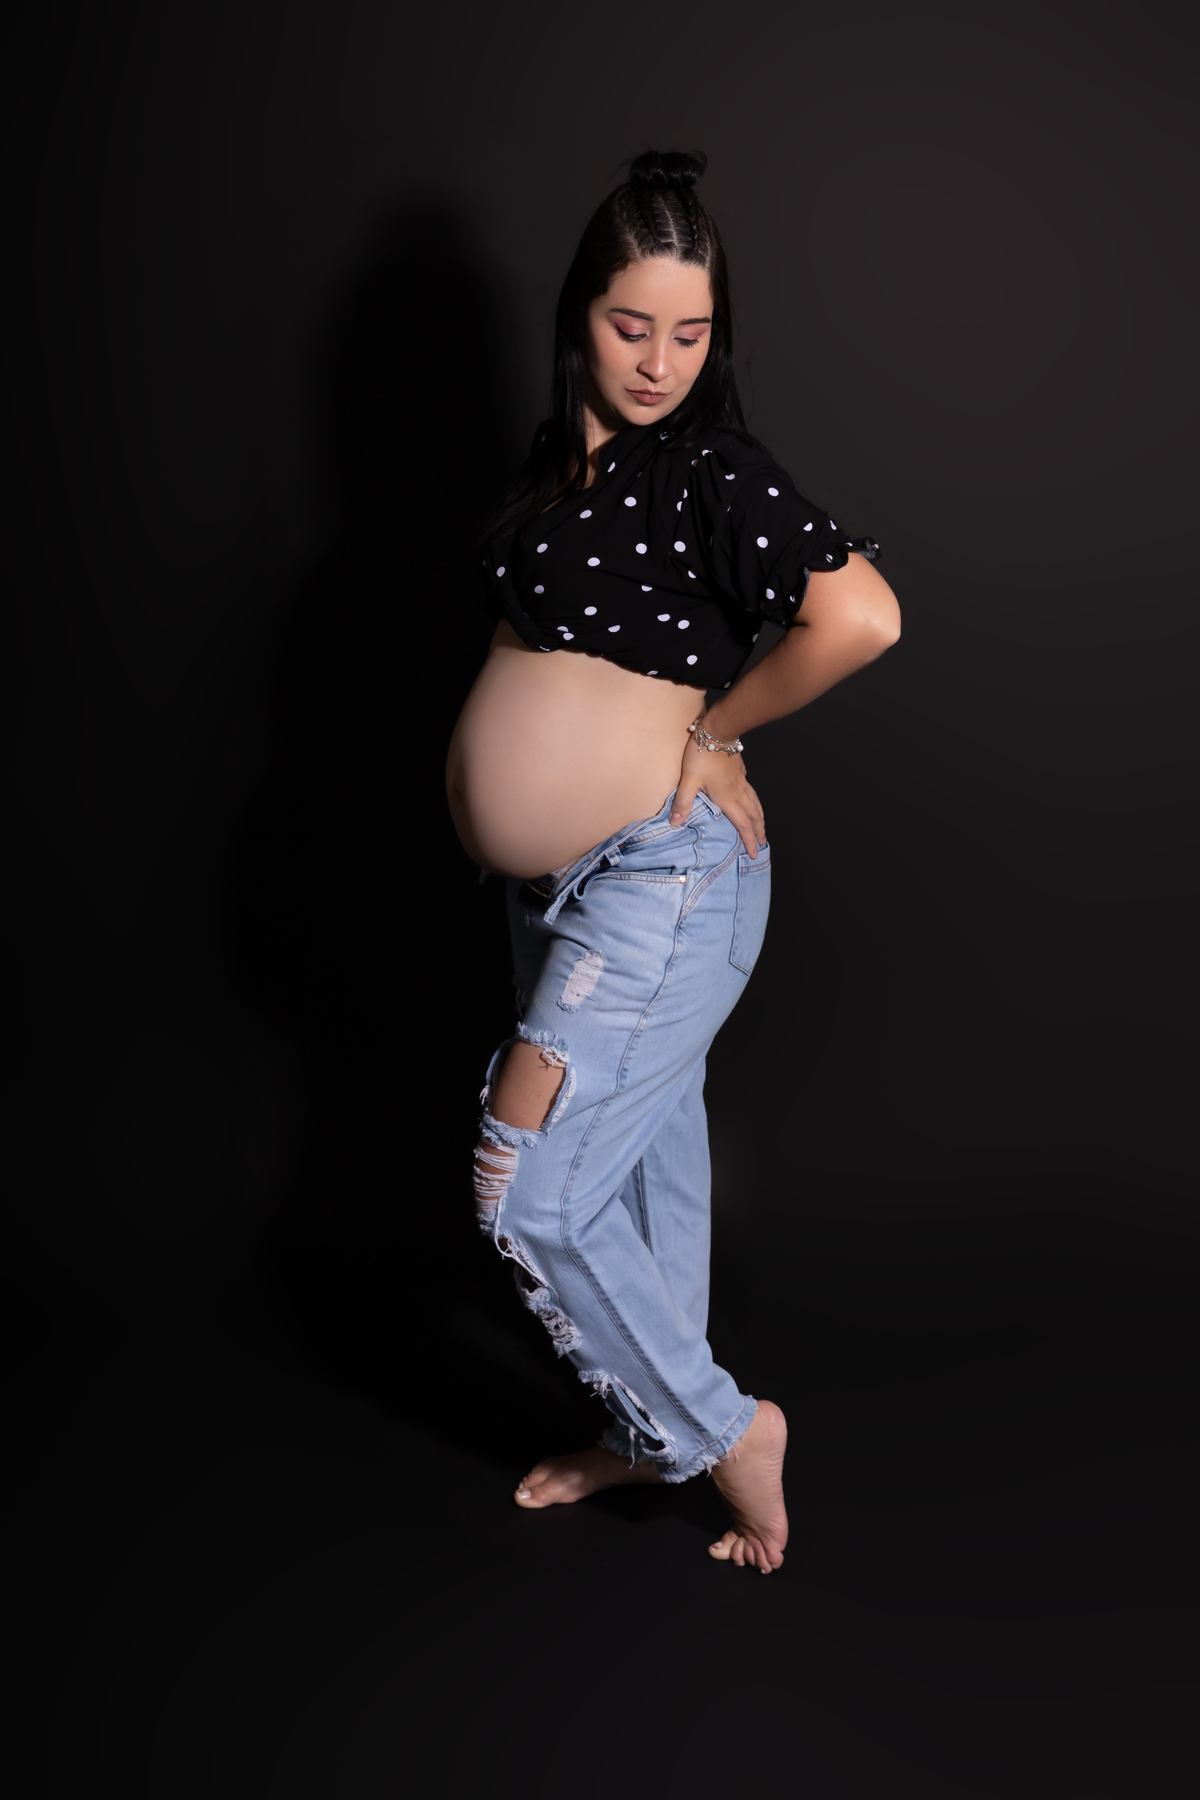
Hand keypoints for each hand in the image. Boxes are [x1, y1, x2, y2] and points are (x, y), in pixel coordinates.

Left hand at [671, 736, 765, 856]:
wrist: (718, 731)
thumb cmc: (702, 756)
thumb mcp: (689, 780)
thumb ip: (683, 802)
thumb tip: (675, 824)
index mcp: (727, 798)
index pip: (742, 824)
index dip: (749, 840)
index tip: (754, 853)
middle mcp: (738, 792)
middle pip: (753, 816)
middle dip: (759, 832)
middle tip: (762, 844)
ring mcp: (741, 780)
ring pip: (755, 803)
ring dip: (760, 817)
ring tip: (762, 827)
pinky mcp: (740, 771)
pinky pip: (751, 791)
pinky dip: (754, 801)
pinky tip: (751, 800)